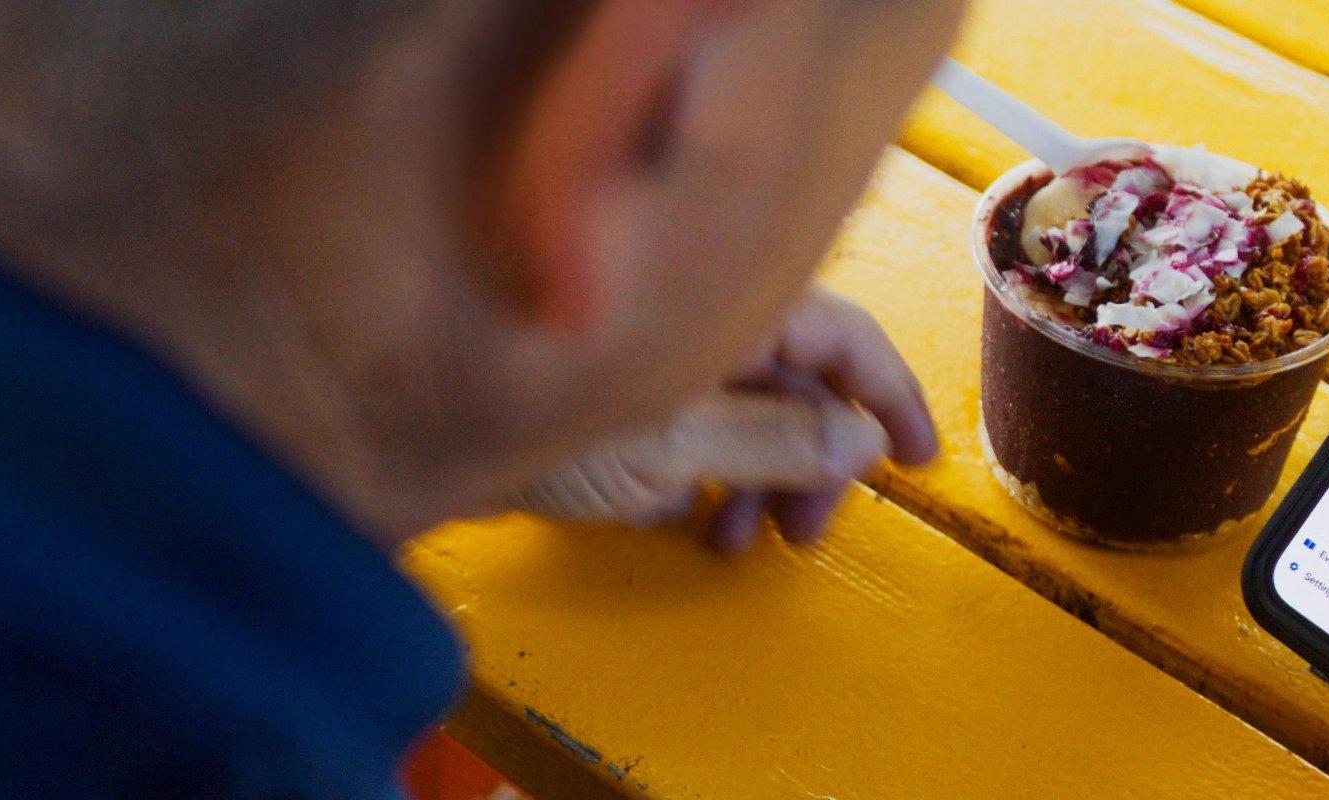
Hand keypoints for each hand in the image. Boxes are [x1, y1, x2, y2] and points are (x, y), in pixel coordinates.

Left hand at [507, 290, 939, 552]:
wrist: (409, 439)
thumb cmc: (531, 426)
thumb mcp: (673, 446)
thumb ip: (776, 442)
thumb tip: (860, 441)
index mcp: (725, 309)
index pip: (842, 339)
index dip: (889, 395)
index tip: (918, 460)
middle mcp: (701, 323)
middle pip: (799, 385)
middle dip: (815, 461)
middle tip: (807, 534)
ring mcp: (661, 359)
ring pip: (750, 415)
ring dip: (761, 482)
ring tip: (738, 544)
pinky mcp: (624, 397)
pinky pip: (696, 431)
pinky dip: (707, 478)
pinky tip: (686, 521)